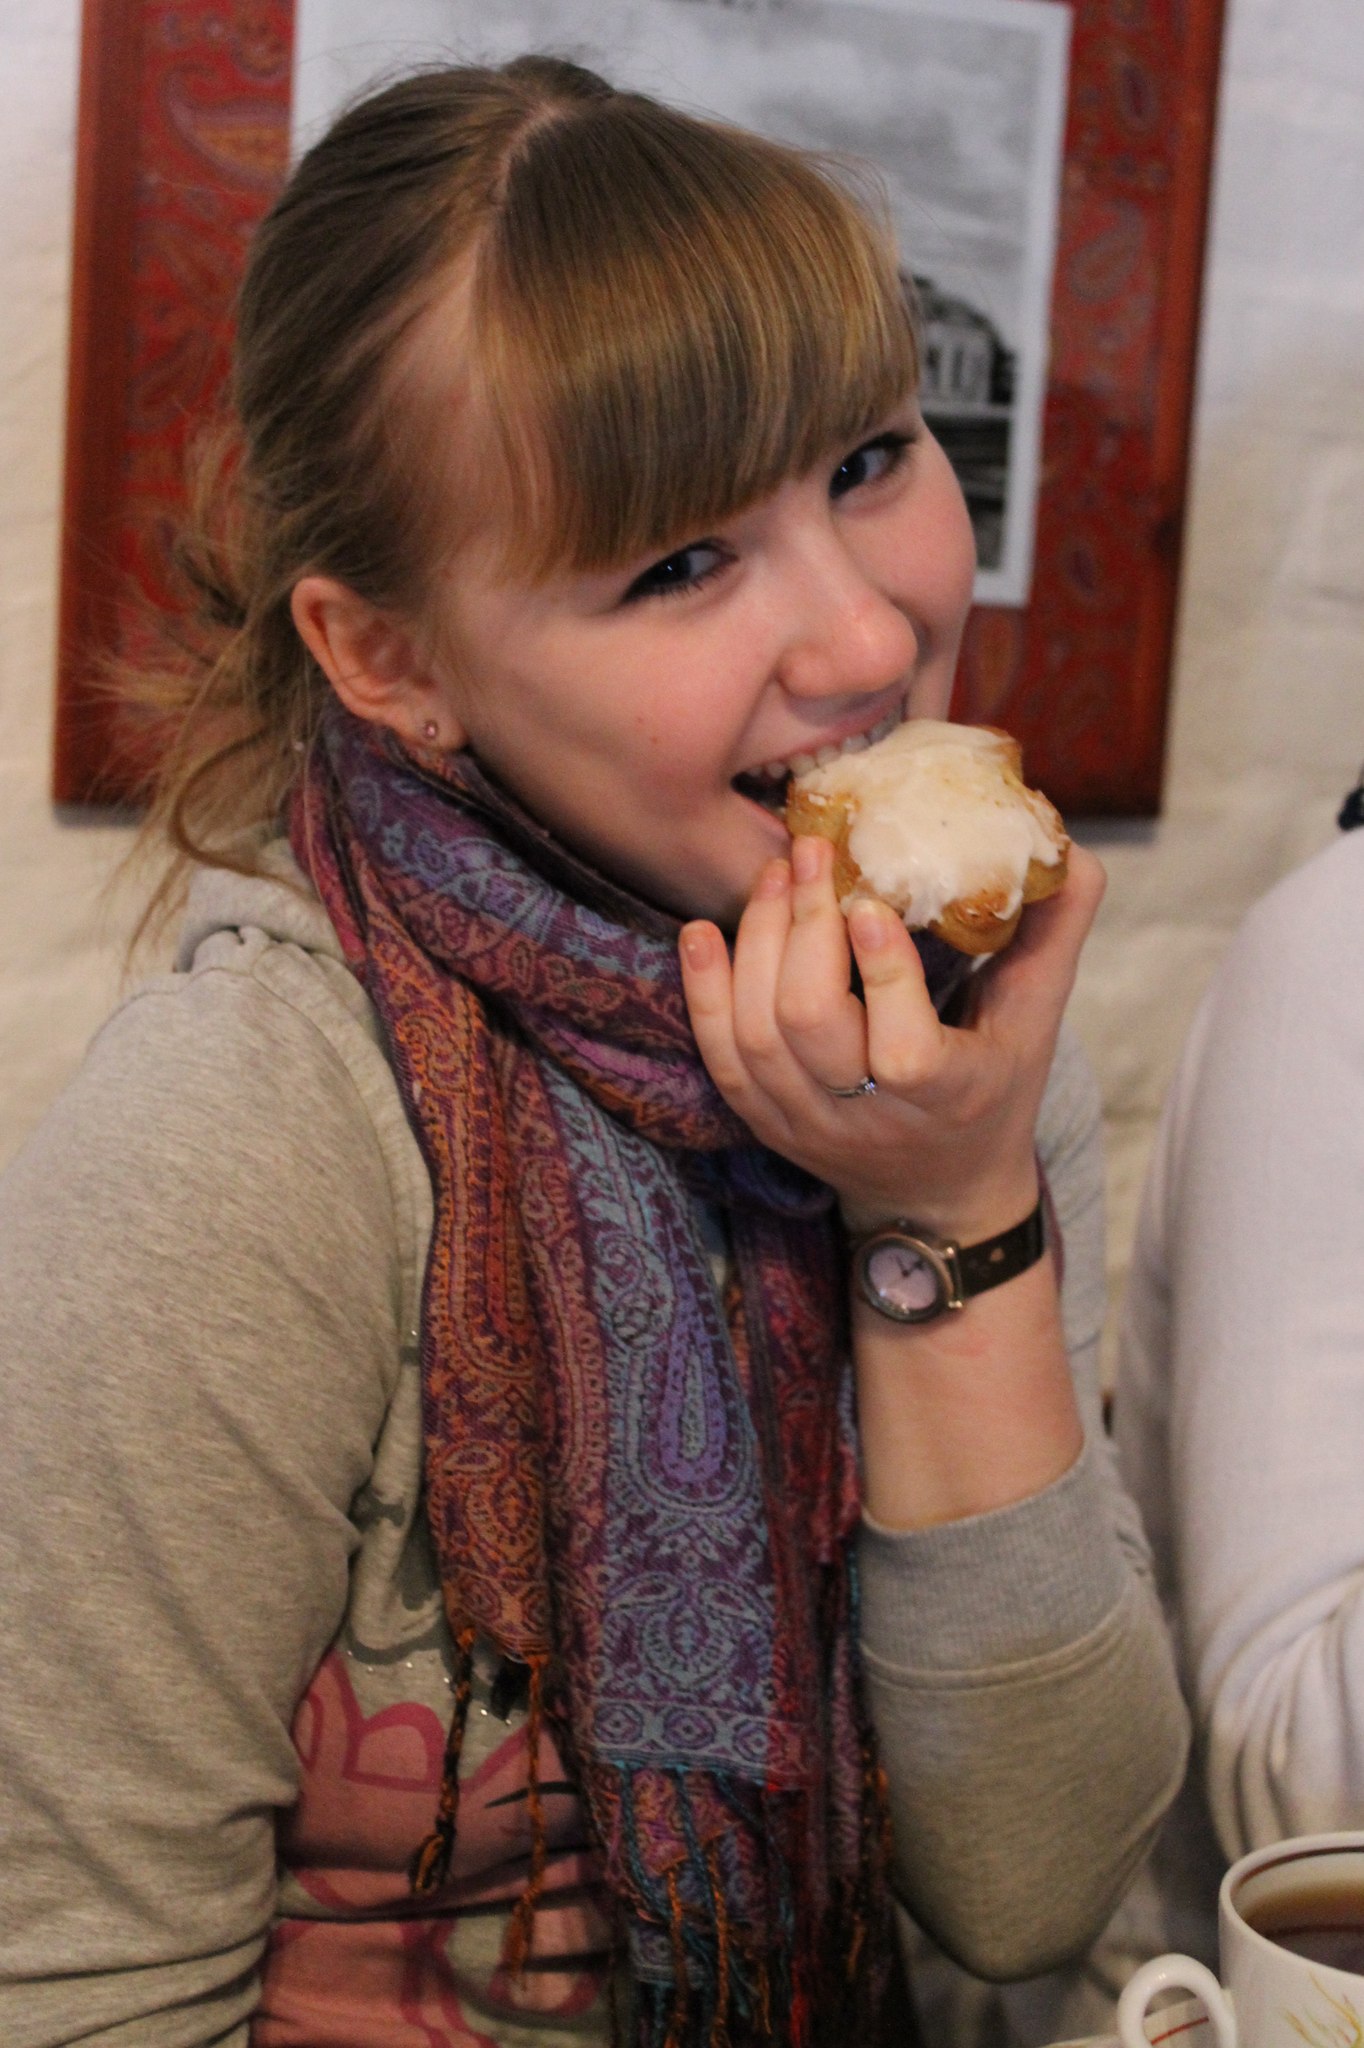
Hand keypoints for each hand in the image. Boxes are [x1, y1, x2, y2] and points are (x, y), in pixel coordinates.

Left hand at [680, 835, 1104, 1241]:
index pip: (905, 1050)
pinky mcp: (764, 1123)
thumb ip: (1053, 936)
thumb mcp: (1036, 1024)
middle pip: (809, 1026)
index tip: (867, 900)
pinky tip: (702, 933)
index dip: (883, 975)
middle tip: (808, 853)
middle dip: (802, 930)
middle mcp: (869, 1119)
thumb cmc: (993, 1093)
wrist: (938, 1199)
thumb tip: (1067, 849)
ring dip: (756, 944)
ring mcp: (807, 1124)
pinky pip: (719, 1058)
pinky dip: (703, 992)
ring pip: (758, 1035)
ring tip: (773, 875)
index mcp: (948, 1095)